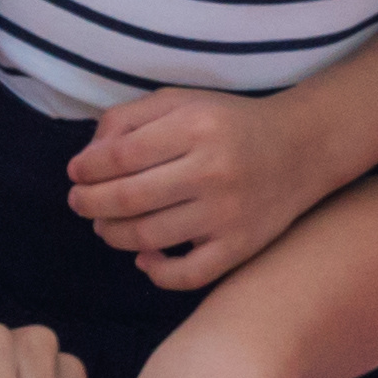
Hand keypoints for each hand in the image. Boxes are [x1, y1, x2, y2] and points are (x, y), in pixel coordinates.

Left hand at [67, 86, 353, 290]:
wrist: (301, 148)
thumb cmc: (228, 123)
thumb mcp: (182, 102)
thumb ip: (130, 119)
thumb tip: (87, 157)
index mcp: (196, 127)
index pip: (120, 156)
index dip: (87, 168)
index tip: (76, 173)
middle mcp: (213, 171)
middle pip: (127, 199)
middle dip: (89, 203)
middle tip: (79, 202)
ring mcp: (228, 214)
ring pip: (148, 237)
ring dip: (112, 235)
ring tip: (103, 226)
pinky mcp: (240, 246)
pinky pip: (187, 275)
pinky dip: (156, 273)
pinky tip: (144, 258)